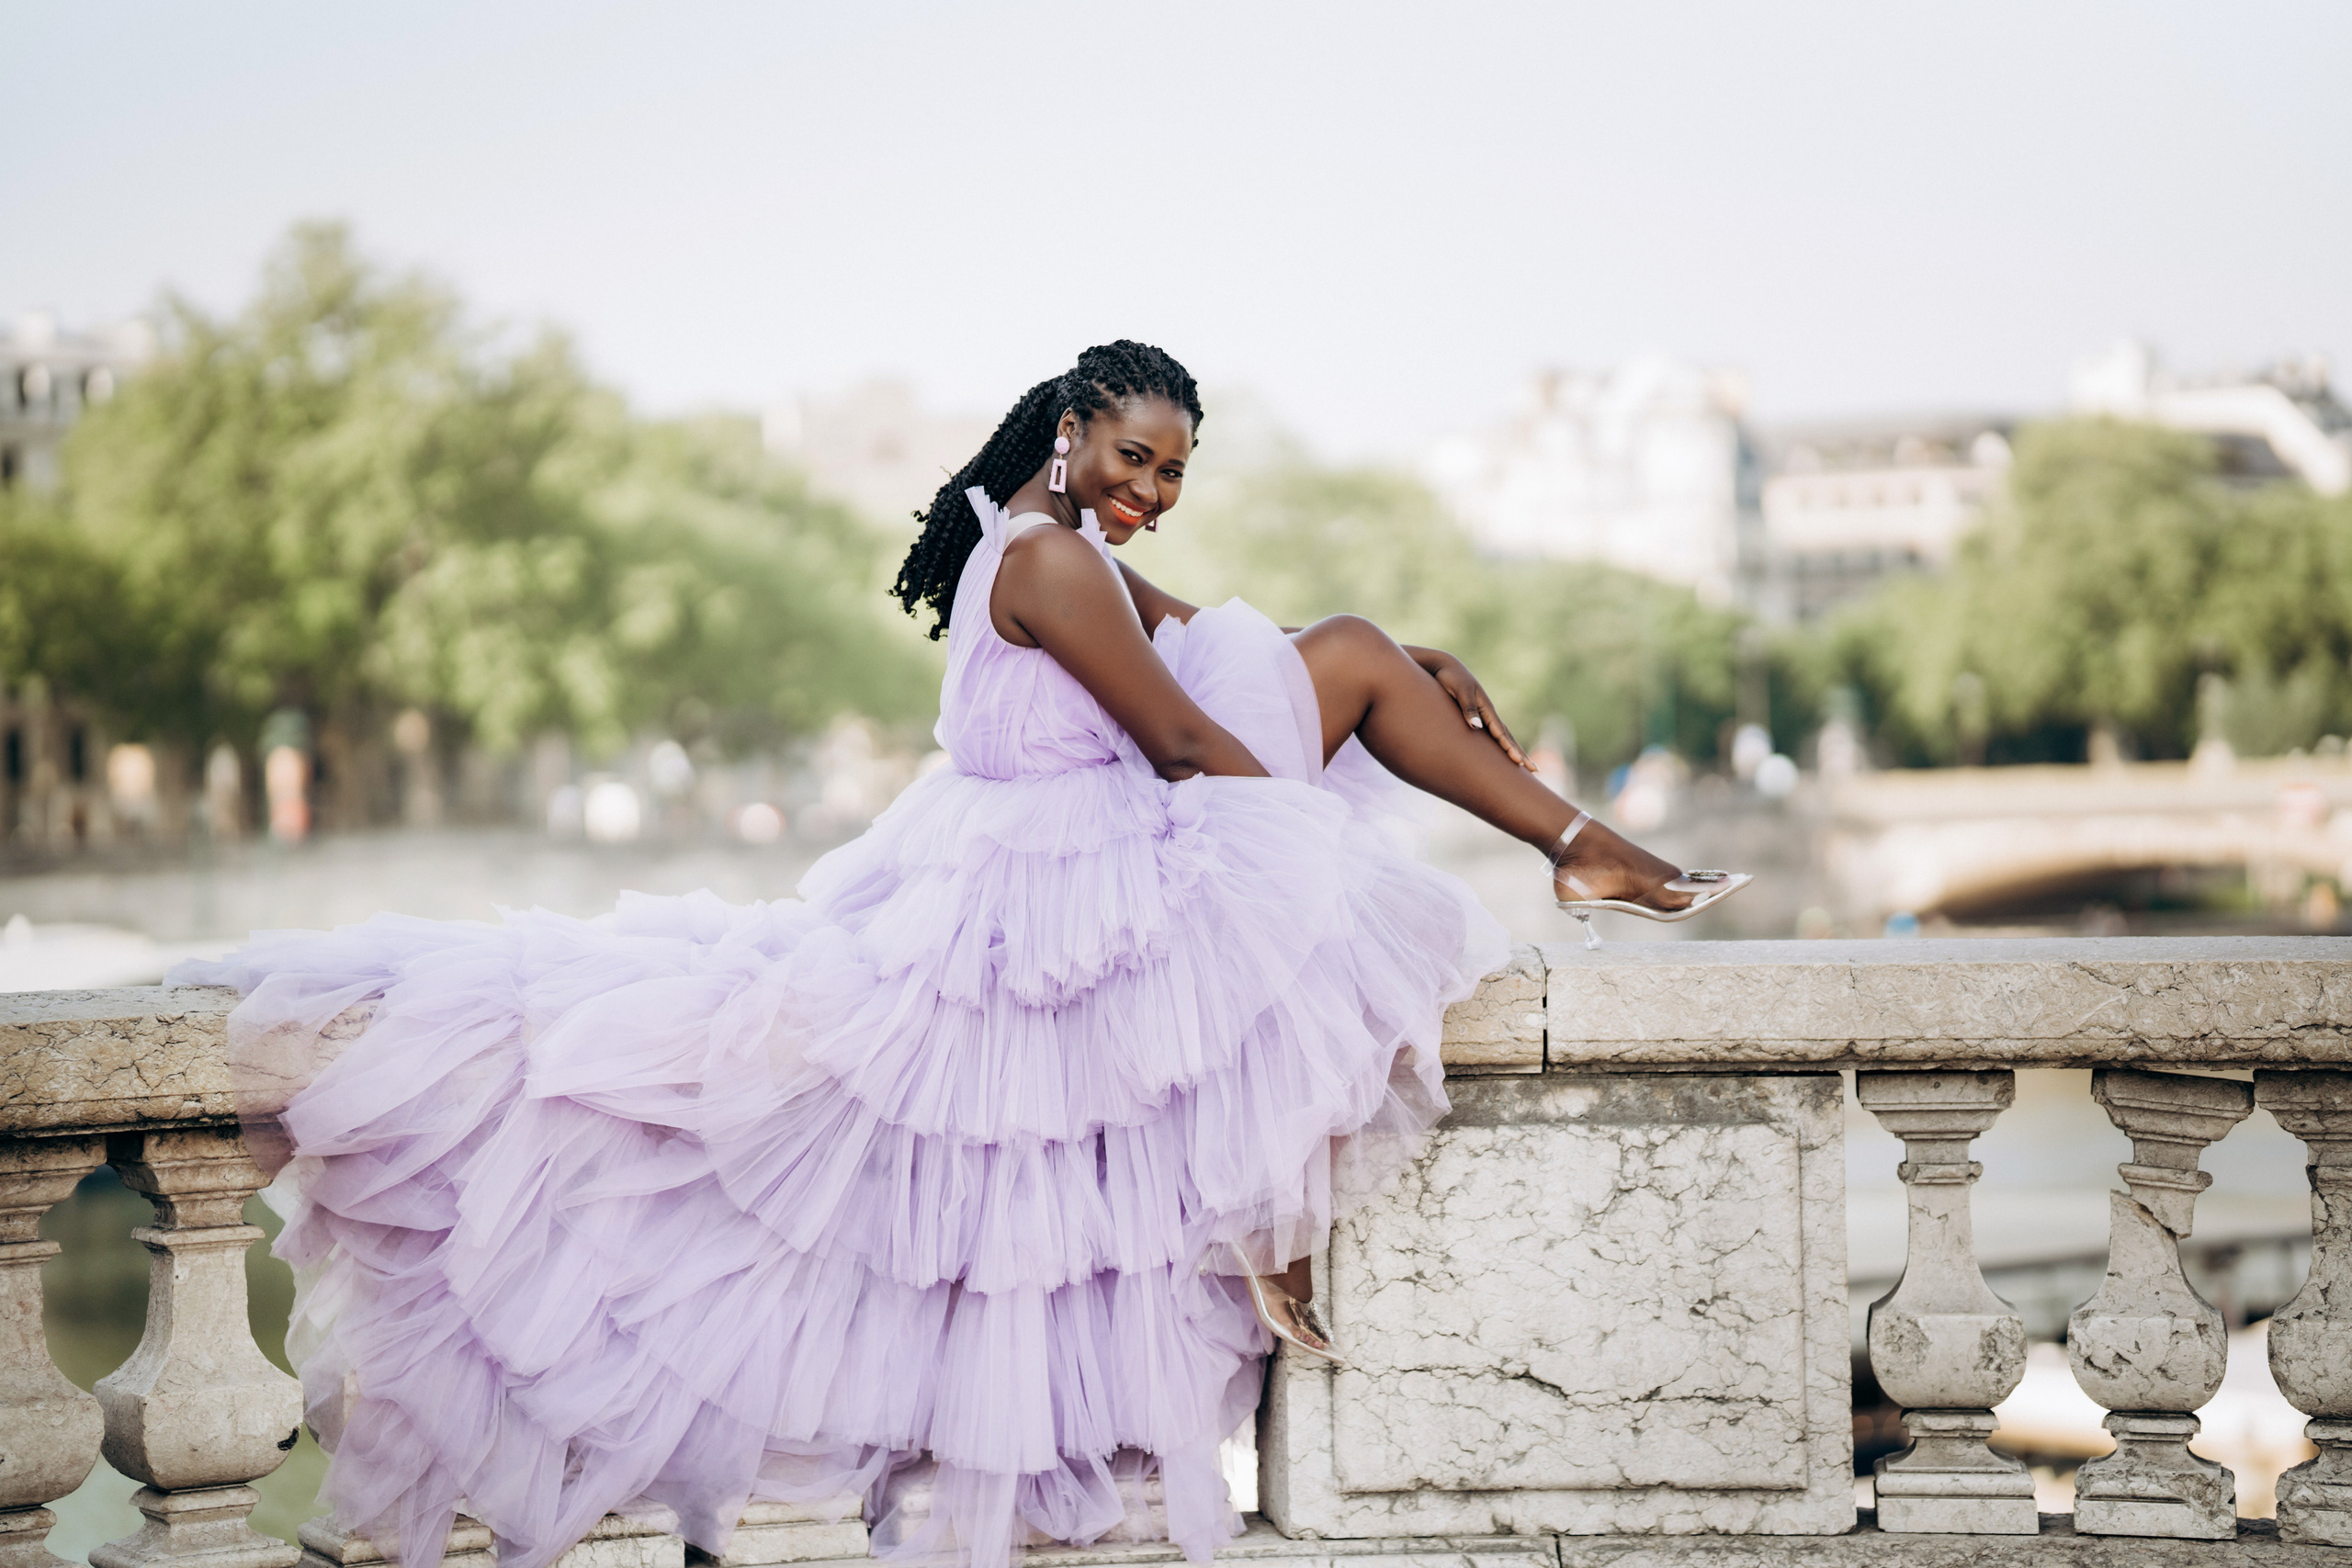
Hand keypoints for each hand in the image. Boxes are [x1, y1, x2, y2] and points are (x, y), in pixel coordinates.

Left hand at [1409, 647, 1532, 770]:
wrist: (1444, 666)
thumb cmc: (1450, 678)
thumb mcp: (1459, 691)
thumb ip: (1468, 708)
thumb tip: (1477, 728)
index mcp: (1486, 709)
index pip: (1500, 733)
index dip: (1509, 748)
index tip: (1518, 762)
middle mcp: (1488, 713)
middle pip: (1508, 737)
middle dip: (1520, 754)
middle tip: (1536, 771)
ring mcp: (1483, 715)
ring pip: (1502, 736)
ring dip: (1514, 750)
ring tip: (1524, 765)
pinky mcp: (1475, 716)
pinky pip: (1492, 734)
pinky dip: (1501, 744)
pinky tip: (1503, 752)